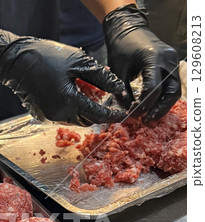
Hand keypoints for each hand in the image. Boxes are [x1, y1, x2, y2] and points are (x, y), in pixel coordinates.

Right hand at [0, 22, 125, 125]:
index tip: (122, 113)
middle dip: (99, 114)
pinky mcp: (42, 115)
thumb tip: (118, 89)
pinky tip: (75, 97)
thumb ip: (101, 78)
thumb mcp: (79, 63)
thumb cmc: (46, 57)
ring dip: (86, 112)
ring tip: (93, 98)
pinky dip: (73, 110)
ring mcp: (49, 117)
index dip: (111, 115)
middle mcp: (59, 115)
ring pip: (75, 120)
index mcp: (69, 102)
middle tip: (109, 105)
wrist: (15, 61)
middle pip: (87, 120)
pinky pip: (63, 117)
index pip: (97, 114)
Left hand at [102, 4, 180, 120]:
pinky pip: (172, 86)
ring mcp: (173, 62)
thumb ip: (122, 92)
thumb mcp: (118, 71)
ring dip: (162, 106)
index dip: (143, 105)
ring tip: (149, 117)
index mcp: (154, 58)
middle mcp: (168, 60)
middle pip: (170, 92)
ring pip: (174, 91)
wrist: (128, 29)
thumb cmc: (121, 48)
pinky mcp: (172, 65)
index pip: (153, 88)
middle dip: (158, 109)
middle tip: (145, 120)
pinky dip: (163, 98)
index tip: (133, 114)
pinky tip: (152, 107)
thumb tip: (126, 112)